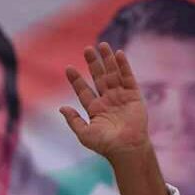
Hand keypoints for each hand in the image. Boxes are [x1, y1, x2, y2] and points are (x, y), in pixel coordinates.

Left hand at [60, 42, 148, 163]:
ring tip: (102, 45)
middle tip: (87, 49)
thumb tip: (61, 108)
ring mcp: (120, 97)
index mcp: (95, 109)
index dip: (76, 80)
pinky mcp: (133, 96)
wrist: (126, 148)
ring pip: (113, 74)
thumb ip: (73, 120)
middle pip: (98, 77)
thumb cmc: (105, 145)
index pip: (83, 90)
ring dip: (107, 60)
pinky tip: (118, 54)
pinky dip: (123, 66)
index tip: (68, 68)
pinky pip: (128, 77)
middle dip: (93, 63)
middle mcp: (107, 100)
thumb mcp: (84, 134)